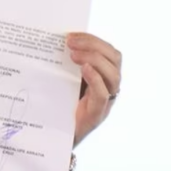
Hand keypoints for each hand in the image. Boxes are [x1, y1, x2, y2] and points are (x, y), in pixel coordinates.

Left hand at [67, 32, 121, 146]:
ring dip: (94, 59)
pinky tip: (84, 69)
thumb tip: (56, 41)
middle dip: (94, 46)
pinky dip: (96, 79)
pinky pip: (103, 94)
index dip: (93, 39)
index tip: (72, 34)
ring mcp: (105, 100)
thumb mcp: (64, 80)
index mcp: (103, 75)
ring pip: (113, 75)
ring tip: (74, 55)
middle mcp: (109, 86)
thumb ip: (66, 65)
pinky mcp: (97, 114)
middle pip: (114, 59)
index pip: (108, 51)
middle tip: (70, 43)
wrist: (55, 135)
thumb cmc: (59, 105)